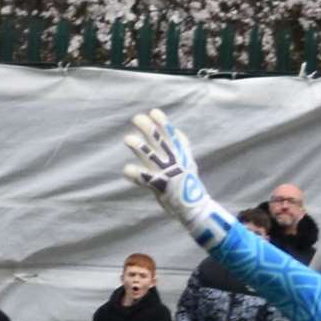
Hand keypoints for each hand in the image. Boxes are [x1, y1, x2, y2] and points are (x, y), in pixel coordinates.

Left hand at [122, 108, 233, 248]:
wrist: (194, 208)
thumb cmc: (188, 184)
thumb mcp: (189, 163)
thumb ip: (182, 147)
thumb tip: (177, 131)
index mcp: (181, 155)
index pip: (172, 135)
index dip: (163, 123)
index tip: (153, 112)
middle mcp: (174, 162)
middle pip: (160, 141)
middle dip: (148, 128)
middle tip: (136, 119)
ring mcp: (167, 174)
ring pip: (151, 157)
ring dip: (139, 147)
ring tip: (128, 138)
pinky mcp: (160, 187)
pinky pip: (146, 179)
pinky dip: (135, 175)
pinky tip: (126, 170)